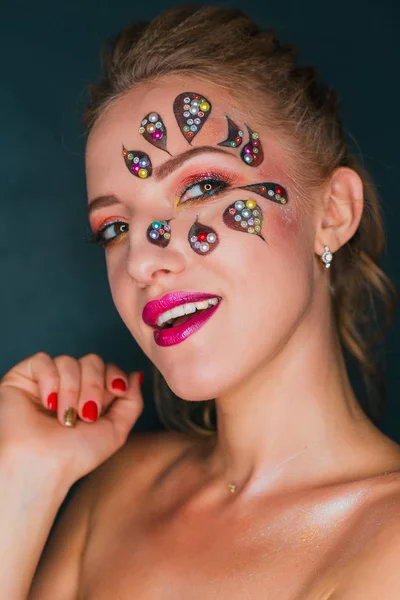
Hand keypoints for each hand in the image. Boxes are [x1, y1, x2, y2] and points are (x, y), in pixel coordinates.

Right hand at [0, 352, 143, 485]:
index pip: (107, 367)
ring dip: (72, 390)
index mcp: (90, 396)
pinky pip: (43, 360)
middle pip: (92, 361)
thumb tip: (137, 375)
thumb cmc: (75, 456)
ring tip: (64, 417)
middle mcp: (69, 386)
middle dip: (94, 387)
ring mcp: (46, 381)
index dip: (115, 374)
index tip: (117, 390)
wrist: (42, 465)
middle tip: (86, 414)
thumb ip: (132, 402)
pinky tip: (47, 402)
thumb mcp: (116, 430)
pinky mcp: (23, 377)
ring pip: (69, 361)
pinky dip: (50, 380)